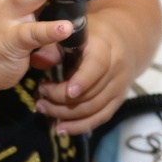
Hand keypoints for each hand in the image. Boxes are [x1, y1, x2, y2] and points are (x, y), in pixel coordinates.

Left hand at [36, 14, 133, 133]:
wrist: (124, 40)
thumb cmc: (92, 34)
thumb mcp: (74, 32)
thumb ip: (54, 45)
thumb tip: (37, 60)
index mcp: (105, 47)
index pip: (97, 66)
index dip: (83, 80)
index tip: (67, 91)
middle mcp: (116, 68)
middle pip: (91, 92)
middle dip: (61, 99)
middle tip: (40, 97)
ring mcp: (119, 87)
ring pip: (93, 108)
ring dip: (65, 114)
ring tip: (43, 109)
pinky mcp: (118, 100)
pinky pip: (100, 118)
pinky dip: (80, 126)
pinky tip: (61, 129)